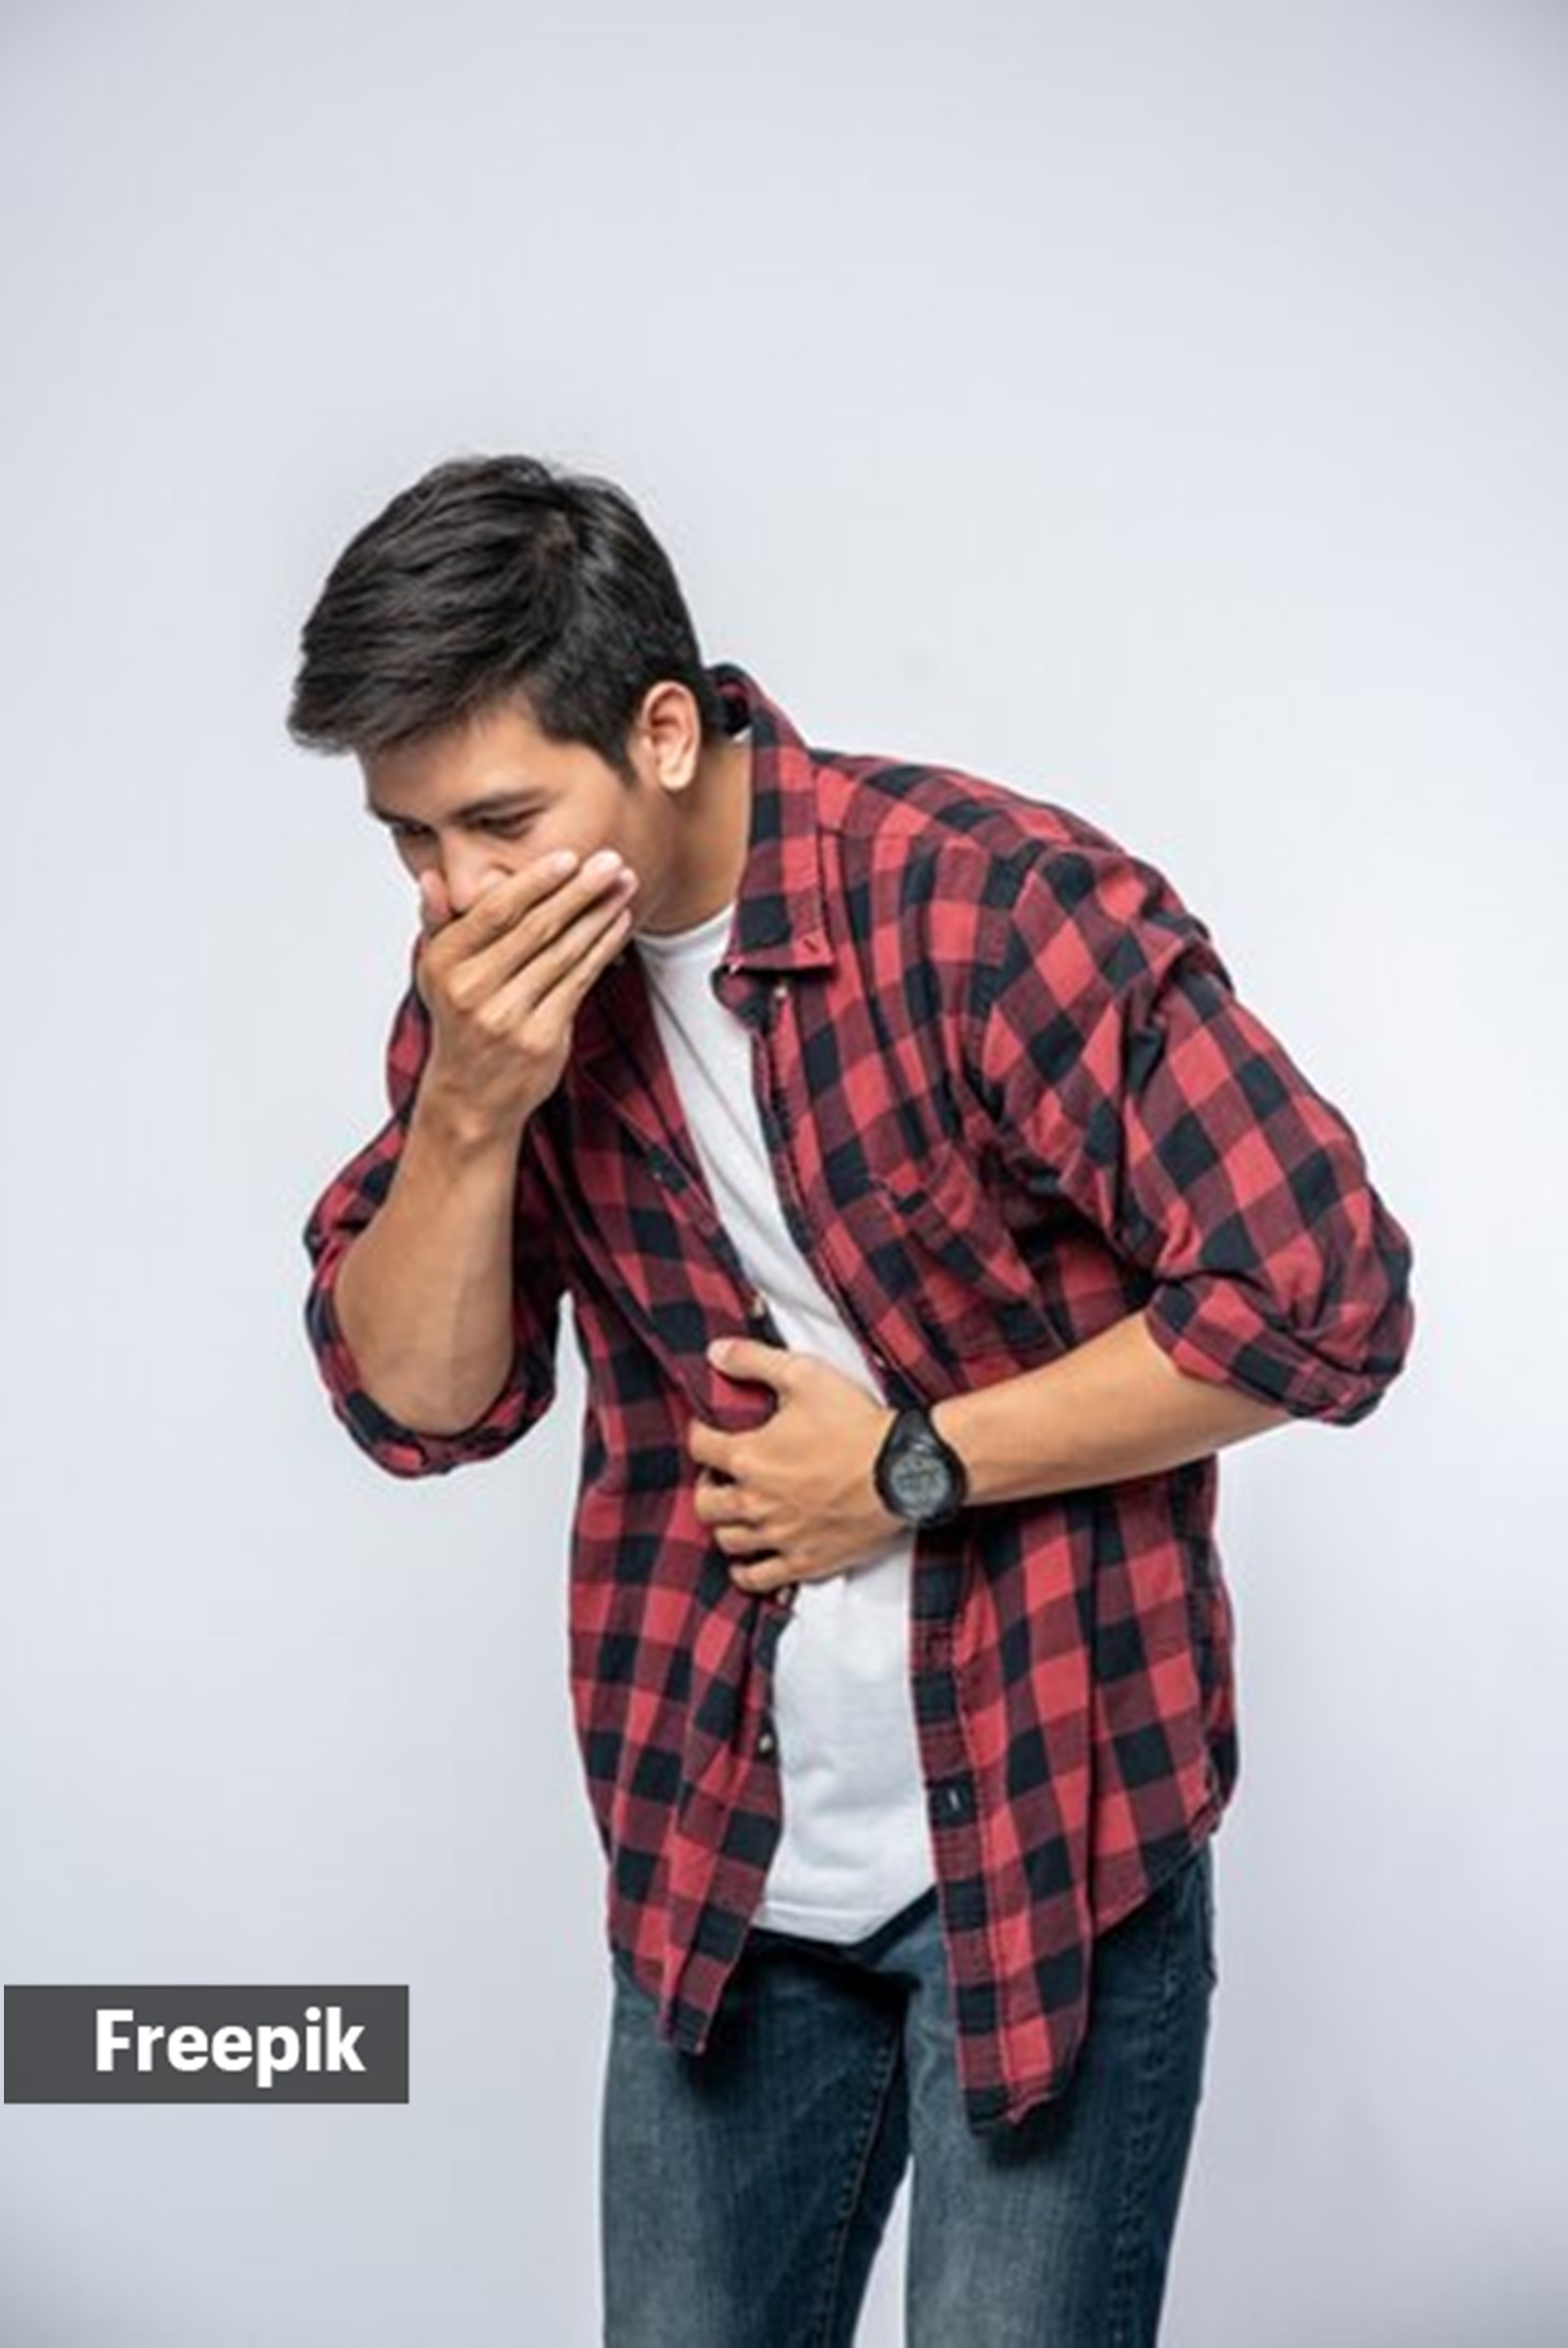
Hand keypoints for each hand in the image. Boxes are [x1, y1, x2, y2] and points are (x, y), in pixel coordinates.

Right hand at [413, 850, 636, 1139]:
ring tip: (624, 885)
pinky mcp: (540, 1038)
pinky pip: (579, 982)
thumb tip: (431, 877)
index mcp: (445, 963)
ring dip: (599, 915)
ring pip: (563, 953)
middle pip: (536, 929)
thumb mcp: (436, 972)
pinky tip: (618, 924)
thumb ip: (438, 922)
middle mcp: (472, 990)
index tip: (568, 857)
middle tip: (611, 860)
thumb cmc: (459, 1021)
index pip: (495, 912)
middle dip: (579, 891)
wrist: (470, 1095)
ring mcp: (508, 1017)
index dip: (535, 882)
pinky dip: (602, 949)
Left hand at [687, 1339, 903, 1595]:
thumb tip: (715, 1353)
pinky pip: (758, 1577)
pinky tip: (749, 1558)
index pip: (700, 1446)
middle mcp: (755, 1502)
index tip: (711, 1430)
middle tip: (723, 1474)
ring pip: (727, 1540)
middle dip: (709, 1484)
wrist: (904, 1469)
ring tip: (739, 1510)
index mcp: (749, 1456)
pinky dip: (746, 1568)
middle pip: (705, 1502)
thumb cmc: (857, 1424)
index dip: (701, 1433)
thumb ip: (754, 1360)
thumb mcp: (804, 1374)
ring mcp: (779, 1536)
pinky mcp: (804, 1561)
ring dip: (726, 1524)